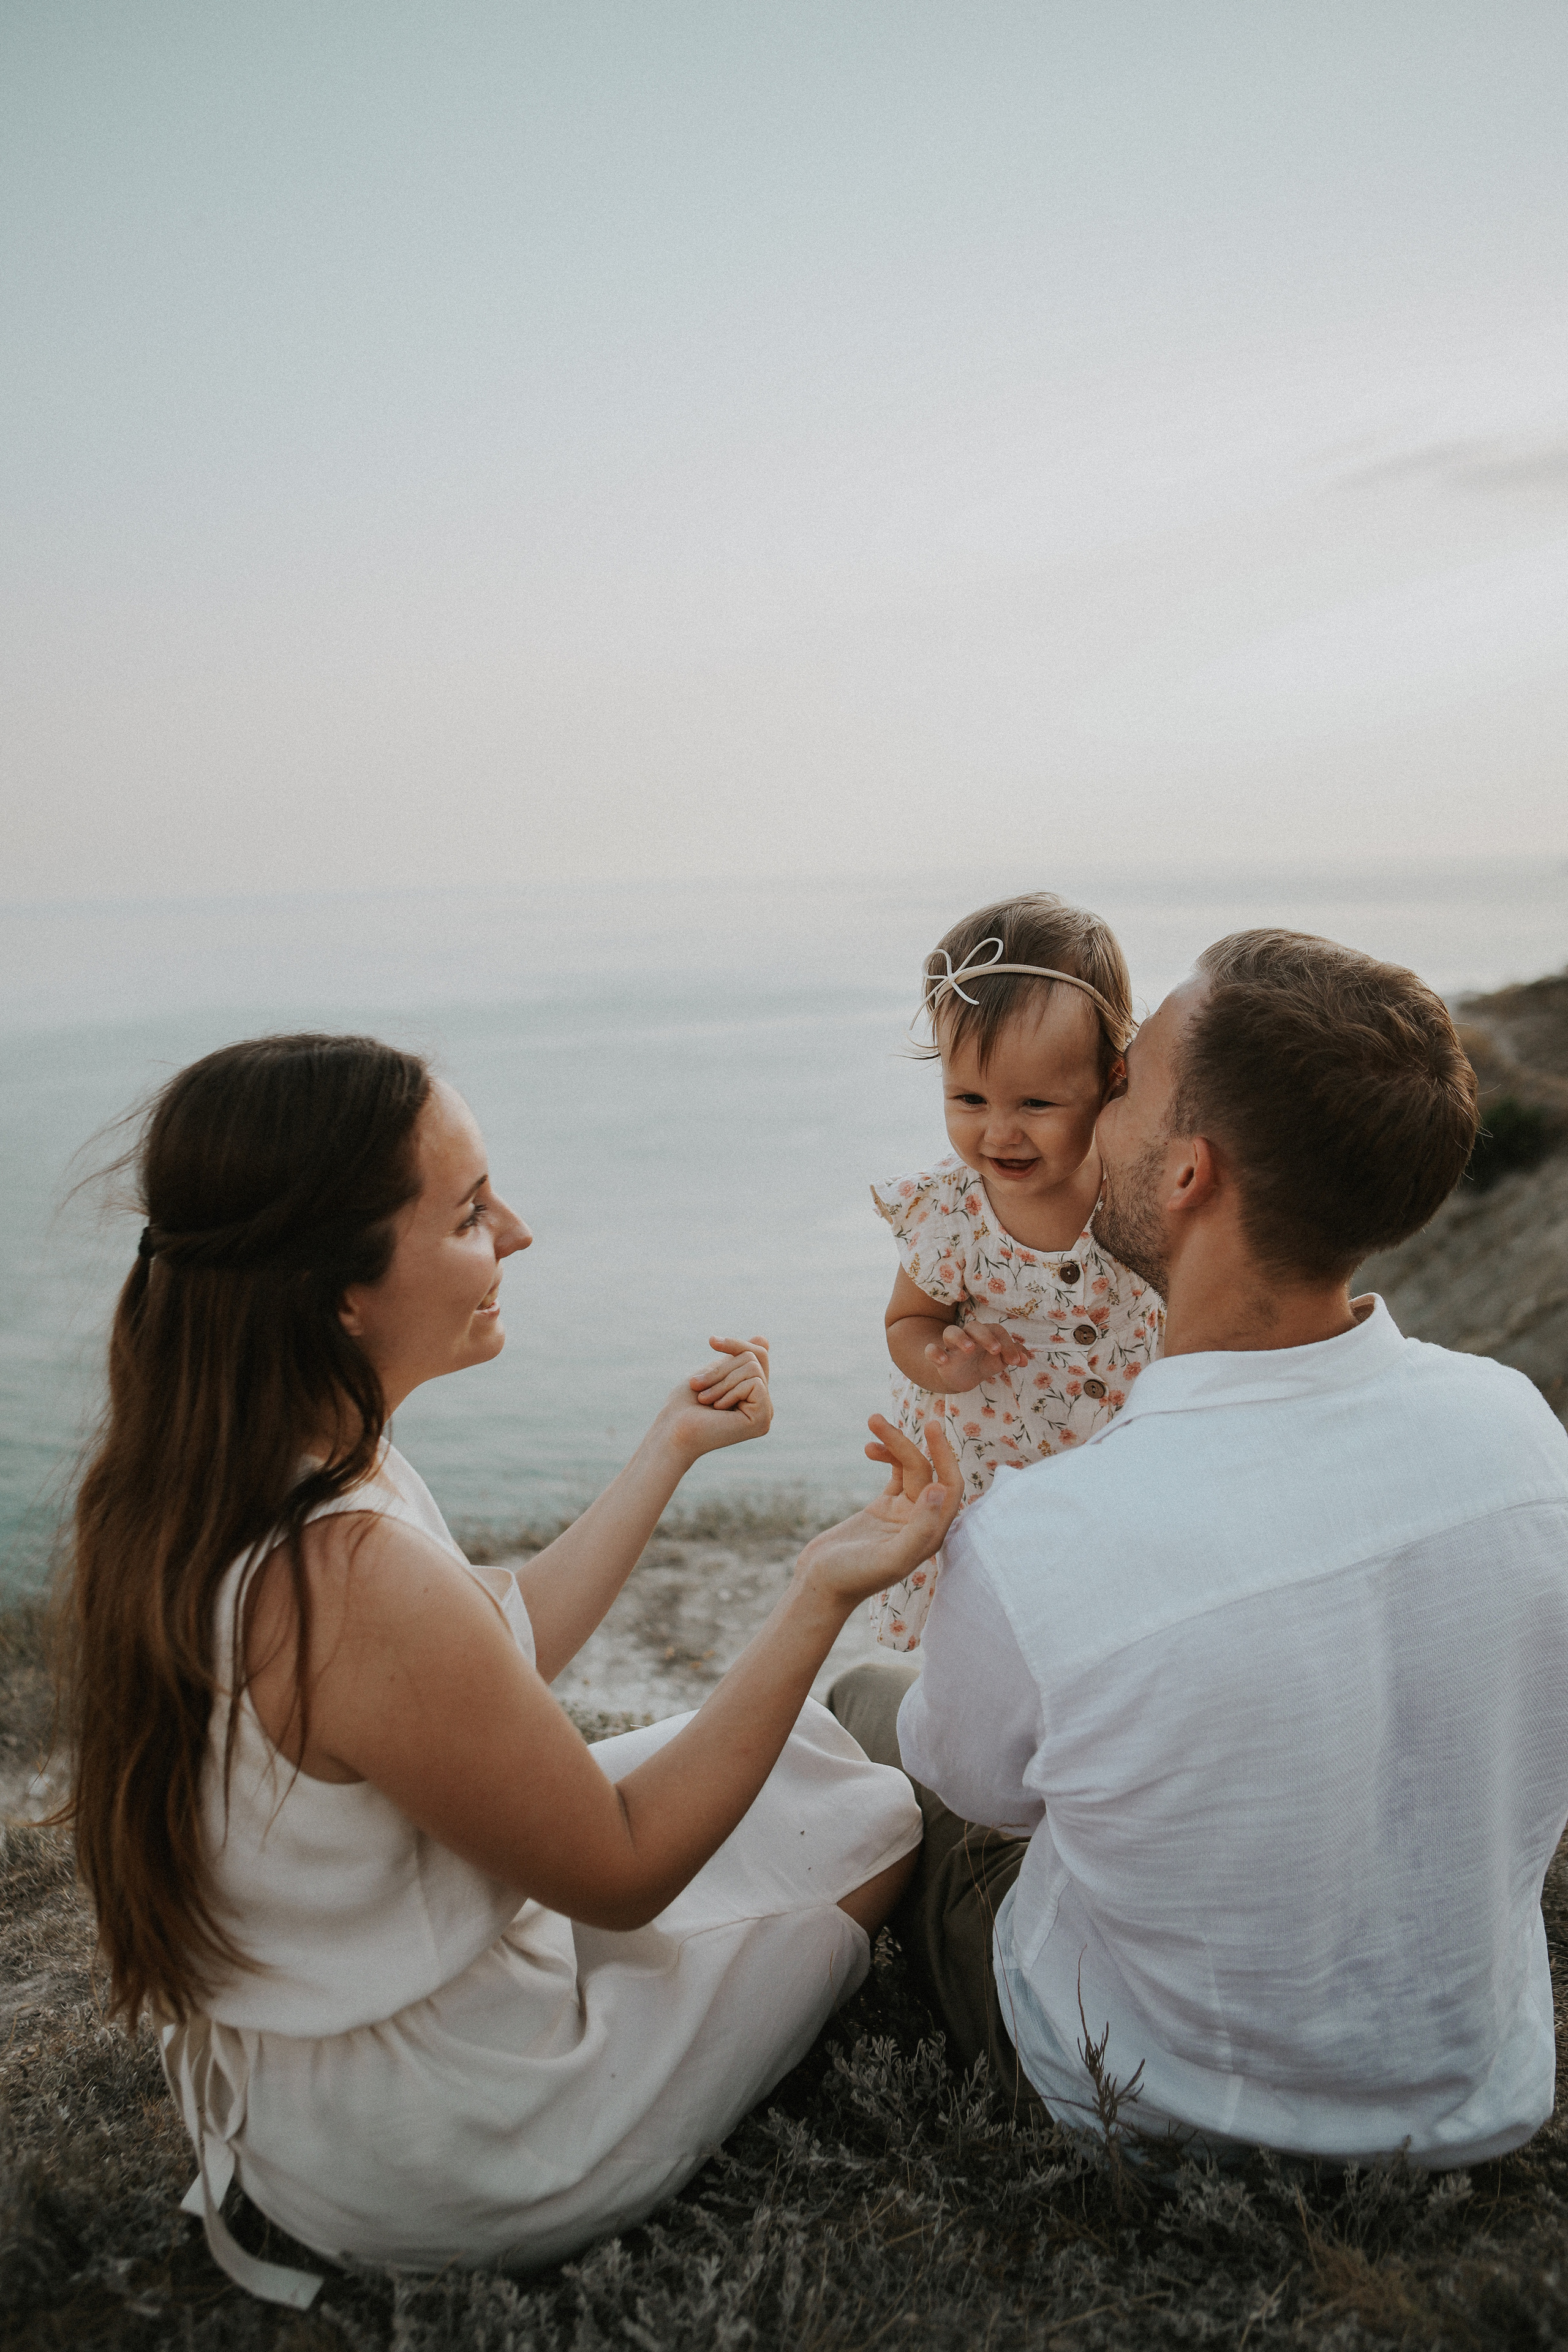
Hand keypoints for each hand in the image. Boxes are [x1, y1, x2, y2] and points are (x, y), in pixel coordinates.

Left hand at [661, 1336, 772, 1461]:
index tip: (711, 1341)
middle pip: (754, 1359)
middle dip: (721, 1369)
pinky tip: (718, 1410)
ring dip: (720, 1382)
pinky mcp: (764, 1418)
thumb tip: (763, 1339)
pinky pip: (755, 1383)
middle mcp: (762, 1403)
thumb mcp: (714, 1372)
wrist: (673, 1429)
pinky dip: (730, 1391)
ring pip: (753, 1368)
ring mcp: (765, 1412)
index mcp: (751, 1393)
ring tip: (704, 1400)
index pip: (758, 1354)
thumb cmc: (685, 1405)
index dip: (736, 1343)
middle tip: (697, 1386)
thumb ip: (737, 1359)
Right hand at [793, 1416, 962, 1613]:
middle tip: (882, 1420)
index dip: (945, 1456)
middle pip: (926, 1471)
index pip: (950, 1486)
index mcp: (932, 1534)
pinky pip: (895, 1474)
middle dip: (907, 1444)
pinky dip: (885, 1456)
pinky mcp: (883, 1509)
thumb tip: (938, 1489)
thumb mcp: (889, 1557)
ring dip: (894, 1445)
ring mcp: (903, 1514)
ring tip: (871, 1423)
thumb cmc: (853, 1577)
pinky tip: (869, 1448)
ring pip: (909, 1468)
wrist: (820, 1585)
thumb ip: (919, 1528)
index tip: (929, 1428)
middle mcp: (923, 1522)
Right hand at [925, 1318, 1030, 1389]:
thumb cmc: (984, 1363)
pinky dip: (935, 1352)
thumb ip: (1014, 1356)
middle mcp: (968, 1336)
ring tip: (969, 1349)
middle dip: (985, 1336)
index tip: (1016, 1362)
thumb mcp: (1000, 1360)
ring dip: (960, 1338)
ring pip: (950, 1331)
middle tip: (995, 1350)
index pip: (996, 1331)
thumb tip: (1026, 1359)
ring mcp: (952, 1346)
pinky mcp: (939, 1358)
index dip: (1008, 1344)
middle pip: (974, 1326)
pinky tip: (943, 1361)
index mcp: (985, 1335)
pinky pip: (931, 1349)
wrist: (963, 1378)